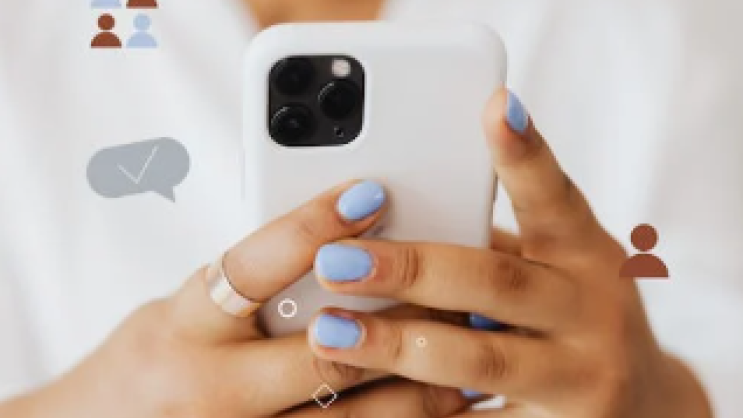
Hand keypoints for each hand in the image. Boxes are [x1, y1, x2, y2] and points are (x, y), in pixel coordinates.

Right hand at [0, 181, 456, 417]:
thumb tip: (334, 239)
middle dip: (397, 326)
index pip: (253, 268)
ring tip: (464, 358)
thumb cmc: (149, 361)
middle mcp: (209, 389)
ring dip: (415, 388)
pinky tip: (432, 404)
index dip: (314, 227)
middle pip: (323, 354)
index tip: (369, 193)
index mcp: (184, 326)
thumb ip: (248, 286)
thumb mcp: (183, 309)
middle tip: (454, 296)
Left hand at [305, 90, 712, 417]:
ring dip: (399, 345)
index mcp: (587, 254)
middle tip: (335, 260)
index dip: (525, 153)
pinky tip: (368, 400)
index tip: (496, 105)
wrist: (643, 404)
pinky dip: (421, 410)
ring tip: (331, 332)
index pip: (554, 196)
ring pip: (480, 361)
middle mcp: (591, 310)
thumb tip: (394, 220)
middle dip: (409, 269)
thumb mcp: (555, 267)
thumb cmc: (575, 315)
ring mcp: (579, 376)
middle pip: (496, 281)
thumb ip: (492, 245)